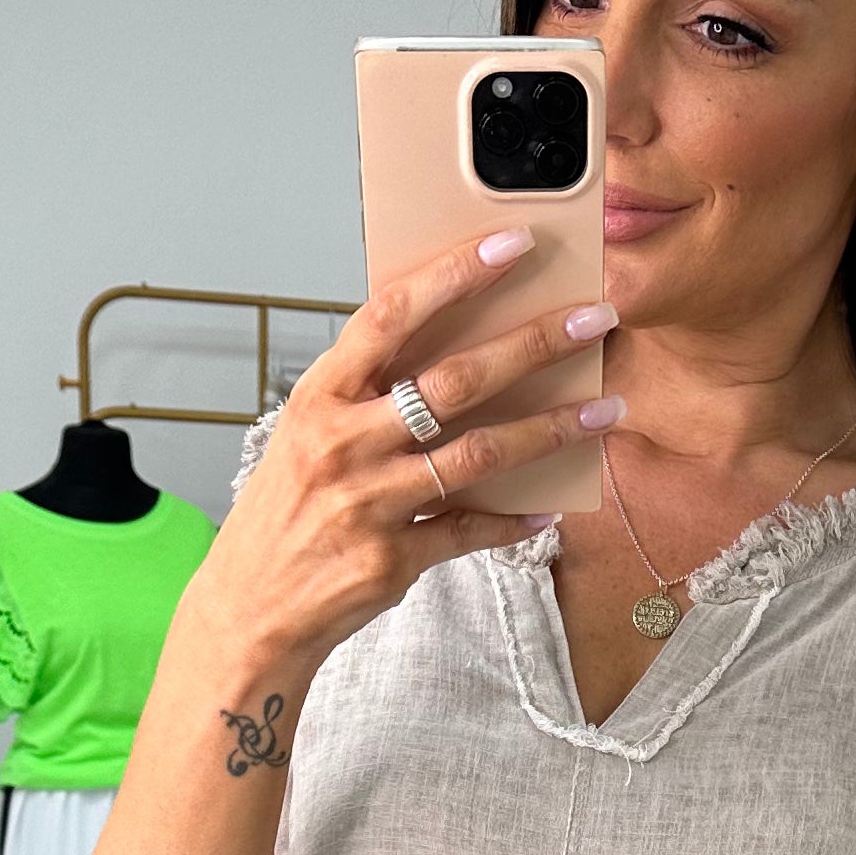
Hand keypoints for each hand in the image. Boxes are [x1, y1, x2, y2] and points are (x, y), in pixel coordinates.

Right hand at [186, 232, 621, 674]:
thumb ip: (368, 395)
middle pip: (454, 381)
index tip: (511, 245)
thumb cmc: (287, 512)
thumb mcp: (310, 435)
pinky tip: (550, 509)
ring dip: (550, 431)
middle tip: (594, 319)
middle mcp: (343, 443)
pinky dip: (514, 521)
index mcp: (321, 397)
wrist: (250, 608)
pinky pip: (470, 531)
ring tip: (605, 411)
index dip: (453, 275)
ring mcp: (368, 503)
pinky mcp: (391, 559)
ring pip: (479, 455)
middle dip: (534, 344)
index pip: (391, 316)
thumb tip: (453, 352)